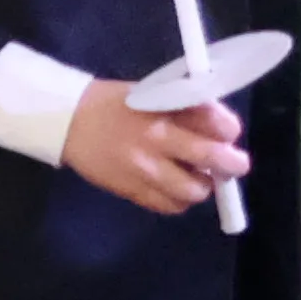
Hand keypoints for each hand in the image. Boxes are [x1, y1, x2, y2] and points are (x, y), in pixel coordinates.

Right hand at [62, 79, 247, 217]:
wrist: (67, 121)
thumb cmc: (114, 103)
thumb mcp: (152, 93)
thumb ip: (185, 110)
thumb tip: (220, 133)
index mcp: (165, 109)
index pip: (218, 125)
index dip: (229, 132)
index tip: (227, 135)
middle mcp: (159, 140)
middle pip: (215, 160)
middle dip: (233, 165)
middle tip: (233, 165)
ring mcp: (145, 169)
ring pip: (194, 190)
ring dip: (201, 186)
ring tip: (195, 178)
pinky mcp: (132, 190)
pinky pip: (169, 206)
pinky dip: (178, 201)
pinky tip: (172, 188)